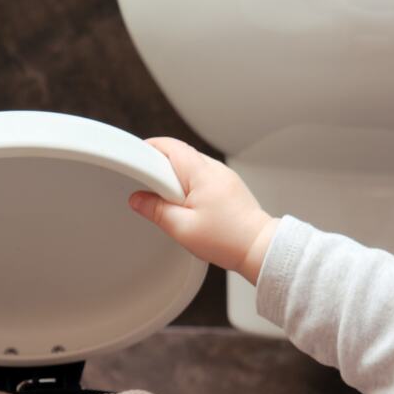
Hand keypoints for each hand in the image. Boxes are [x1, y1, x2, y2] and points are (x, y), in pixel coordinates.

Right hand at [128, 138, 278, 284]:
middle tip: (149, 188)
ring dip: (175, 179)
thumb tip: (137, 199)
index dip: (147, 149)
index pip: (168, 146)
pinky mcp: (228, 187)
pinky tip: (188, 206)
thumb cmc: (228, 239)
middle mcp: (214, 168)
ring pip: (190, 167)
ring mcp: (223, 176)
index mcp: (201, 172)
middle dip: (159, 167)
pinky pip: (202, 177)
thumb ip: (155, 211)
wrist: (259, 248)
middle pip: (178, 154)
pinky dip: (190, 186)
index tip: (134, 161)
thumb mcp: (182, 228)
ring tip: (171, 203)